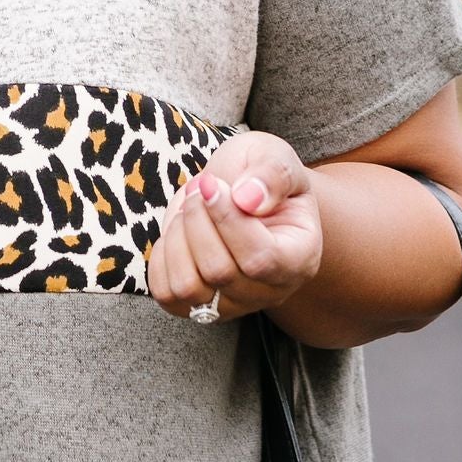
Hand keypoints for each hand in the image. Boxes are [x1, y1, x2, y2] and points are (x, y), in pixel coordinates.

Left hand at [147, 130, 323, 325]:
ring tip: (189, 209)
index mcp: (300, 257)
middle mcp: (270, 291)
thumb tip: (249, 199)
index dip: (227, 220)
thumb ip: (272, 174)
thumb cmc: (260, 174)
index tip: (212, 184)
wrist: (241, 192)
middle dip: (197, 220)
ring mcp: (233, 304)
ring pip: (188, 287)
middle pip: (219, 272)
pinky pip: (165, 293)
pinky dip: (162, 257)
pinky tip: (177, 231)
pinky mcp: (197, 305)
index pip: (261, 259)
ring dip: (177, 238)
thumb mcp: (273, 156)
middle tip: (201, 188)